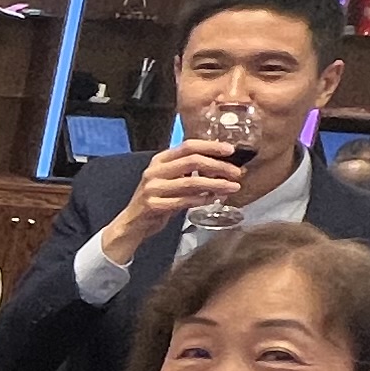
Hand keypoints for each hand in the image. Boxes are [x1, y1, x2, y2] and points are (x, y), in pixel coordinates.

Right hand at [93, 138, 249, 262]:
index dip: (210, 146)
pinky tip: (214, 199)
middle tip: (237, 172)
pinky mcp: (154, 205)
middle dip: (218, 166)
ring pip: (191, 182)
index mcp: (160, 160)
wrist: (132, 224)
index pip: (188, 146)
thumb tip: (221, 166)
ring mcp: (153, 188)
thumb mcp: (168, 180)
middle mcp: (154, 171)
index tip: (230, 150)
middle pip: (192, 161)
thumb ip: (188, 172)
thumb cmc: (156, 200)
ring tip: (233, 187)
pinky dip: (202, 200)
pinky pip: (184, 201)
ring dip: (216, 184)